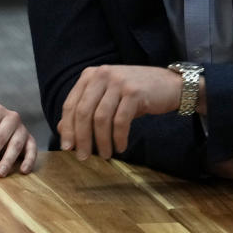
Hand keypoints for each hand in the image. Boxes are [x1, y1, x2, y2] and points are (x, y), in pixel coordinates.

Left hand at [57, 64, 181, 159]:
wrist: (170, 85)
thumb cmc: (135, 94)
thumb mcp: (107, 99)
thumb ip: (85, 111)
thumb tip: (62, 130)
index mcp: (90, 75)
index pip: (70, 104)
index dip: (67, 128)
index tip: (67, 147)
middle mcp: (101, 75)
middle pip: (83, 112)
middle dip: (81, 138)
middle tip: (82, 157)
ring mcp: (118, 82)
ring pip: (100, 118)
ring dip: (101, 141)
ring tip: (105, 155)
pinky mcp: (134, 93)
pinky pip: (120, 121)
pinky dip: (118, 138)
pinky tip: (120, 147)